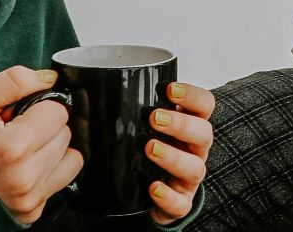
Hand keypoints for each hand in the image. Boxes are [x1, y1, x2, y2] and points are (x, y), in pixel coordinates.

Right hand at [0, 66, 81, 224]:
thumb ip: (13, 81)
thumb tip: (50, 79)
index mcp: (10, 148)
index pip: (57, 110)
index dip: (39, 106)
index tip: (18, 115)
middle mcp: (23, 178)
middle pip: (65, 132)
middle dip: (45, 126)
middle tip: (17, 132)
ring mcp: (30, 197)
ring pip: (70, 152)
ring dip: (51, 146)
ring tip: (21, 149)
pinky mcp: (34, 209)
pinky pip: (68, 173)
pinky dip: (55, 165)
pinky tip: (31, 163)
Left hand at [145, 82, 215, 224]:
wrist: (150, 192)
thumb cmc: (150, 151)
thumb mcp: (146, 128)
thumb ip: (133, 111)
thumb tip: (88, 91)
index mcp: (190, 126)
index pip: (204, 105)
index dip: (192, 95)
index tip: (169, 88)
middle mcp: (195, 150)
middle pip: (204, 133)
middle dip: (181, 124)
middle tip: (154, 117)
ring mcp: (189, 178)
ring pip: (195, 168)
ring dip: (174, 157)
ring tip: (150, 148)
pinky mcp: (180, 202)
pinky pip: (181, 203)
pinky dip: (168, 196)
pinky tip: (152, 187)